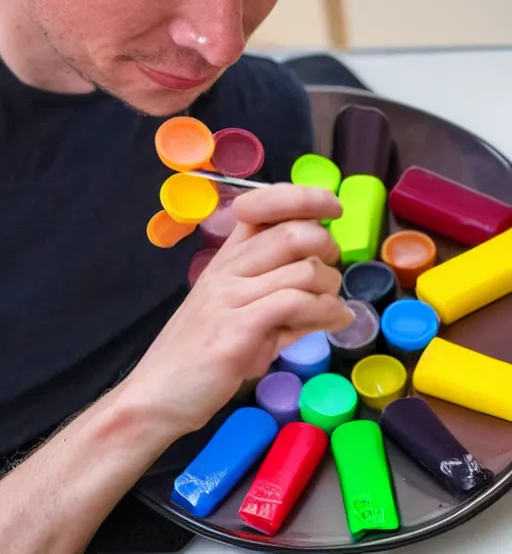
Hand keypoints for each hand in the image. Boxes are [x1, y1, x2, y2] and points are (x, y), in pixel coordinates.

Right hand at [124, 183, 354, 436]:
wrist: (156, 398)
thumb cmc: (199, 360)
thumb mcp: (241, 322)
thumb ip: (281, 307)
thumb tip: (329, 305)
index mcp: (225, 260)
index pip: (264, 207)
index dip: (305, 198)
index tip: (331, 208)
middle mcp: (226, 269)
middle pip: (292, 232)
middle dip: (327, 248)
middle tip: (331, 273)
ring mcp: (229, 296)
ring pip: (302, 269)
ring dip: (331, 288)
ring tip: (333, 308)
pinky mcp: (237, 328)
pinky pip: (295, 303)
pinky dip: (327, 311)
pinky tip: (335, 321)